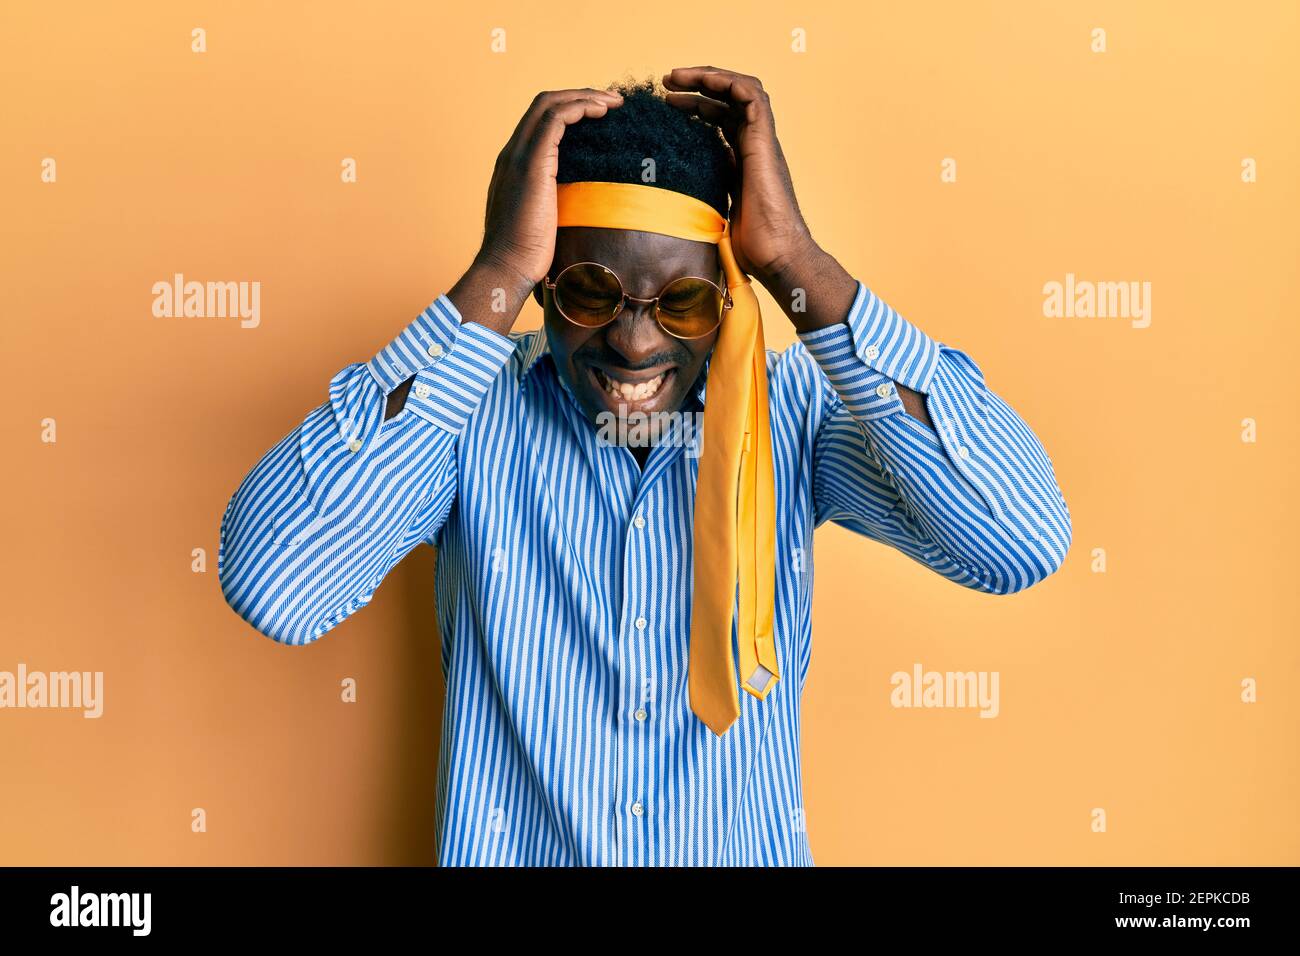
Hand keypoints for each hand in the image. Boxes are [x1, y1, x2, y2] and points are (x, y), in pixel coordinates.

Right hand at [477, 87, 623, 284]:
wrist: (507, 267)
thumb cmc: (526, 255)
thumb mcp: (542, 219)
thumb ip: (554, 203)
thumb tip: (580, 206)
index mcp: (514, 165)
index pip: (540, 121)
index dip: (570, 110)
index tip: (599, 114)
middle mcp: (513, 153)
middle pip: (544, 104)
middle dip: (580, 95)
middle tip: (611, 101)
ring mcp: (519, 156)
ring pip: (550, 105)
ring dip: (584, 96)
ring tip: (612, 102)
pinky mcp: (531, 164)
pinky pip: (555, 120)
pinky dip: (579, 108)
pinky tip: (601, 112)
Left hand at [662, 66, 815, 285]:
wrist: (776, 255)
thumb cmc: (750, 247)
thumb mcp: (713, 214)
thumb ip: (699, 198)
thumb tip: (666, 205)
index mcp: (742, 158)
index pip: (719, 118)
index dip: (694, 105)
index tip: (666, 103)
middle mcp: (753, 145)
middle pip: (728, 99)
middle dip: (697, 85)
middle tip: (666, 81)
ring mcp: (761, 141)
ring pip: (740, 89)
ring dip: (708, 76)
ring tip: (676, 76)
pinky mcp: (764, 141)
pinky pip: (751, 96)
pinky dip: (727, 81)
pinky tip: (702, 80)